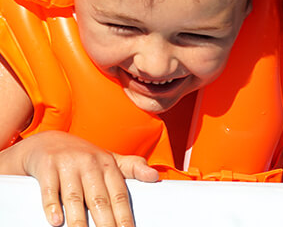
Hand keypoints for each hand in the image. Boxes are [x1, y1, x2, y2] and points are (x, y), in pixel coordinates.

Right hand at [13, 131, 158, 226]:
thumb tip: (155, 176)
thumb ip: (133, 168)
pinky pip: (49, 190)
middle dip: (106, 223)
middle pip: (99, 199)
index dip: (124, 216)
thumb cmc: (85, 158)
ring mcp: (69, 165)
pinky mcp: (48, 167)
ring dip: (79, 220)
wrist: (50, 142)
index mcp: (108, 164)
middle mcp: (90, 164)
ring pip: (75, 197)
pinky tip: (55, 221)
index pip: (119, 194)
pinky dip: (51, 206)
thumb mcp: (110, 160)